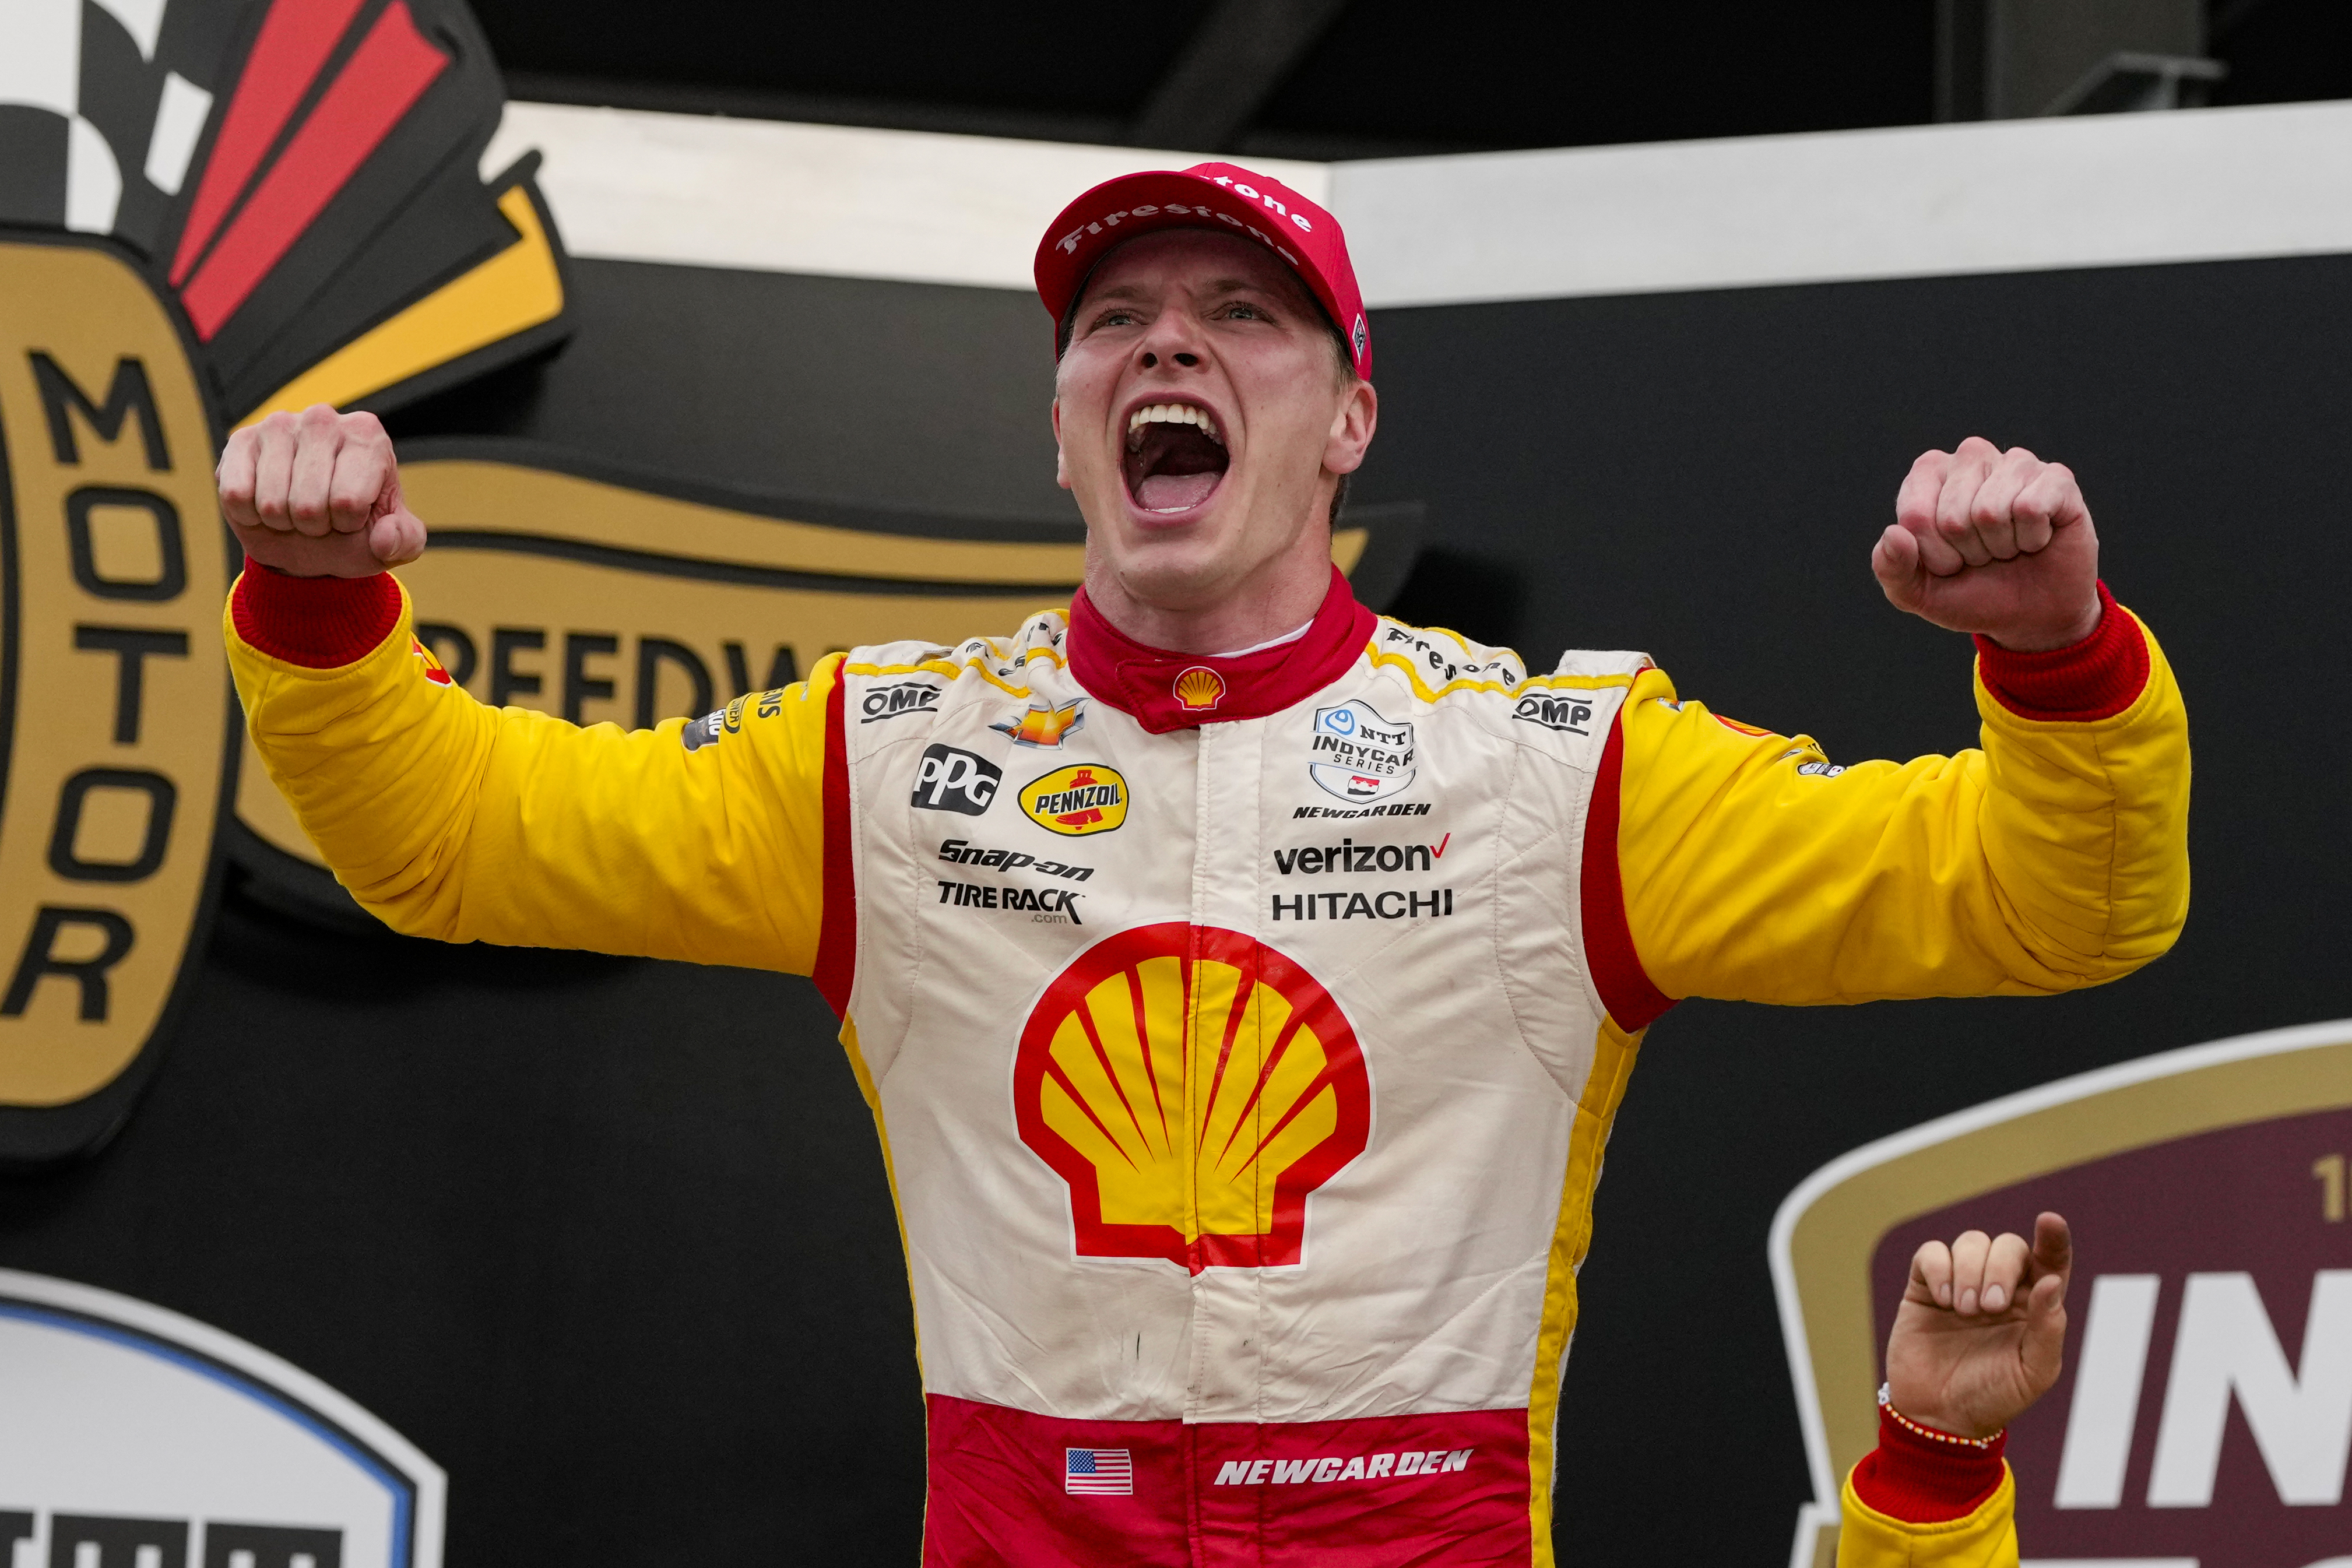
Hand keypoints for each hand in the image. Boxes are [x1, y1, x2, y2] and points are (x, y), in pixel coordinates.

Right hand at [217, 405, 426, 576]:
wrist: (310, 533)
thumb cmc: (357, 532)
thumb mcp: (394, 544)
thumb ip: (403, 542)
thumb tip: (384, 537)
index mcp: (368, 435)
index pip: (349, 502)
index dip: (347, 525)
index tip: (351, 516)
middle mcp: (324, 419)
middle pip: (308, 505)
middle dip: (313, 527)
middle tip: (319, 518)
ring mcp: (278, 424)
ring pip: (271, 503)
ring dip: (282, 523)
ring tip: (294, 511)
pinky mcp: (240, 439)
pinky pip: (237, 495)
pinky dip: (249, 515)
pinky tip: (263, 503)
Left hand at [1873, 438, 2101, 651]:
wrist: (2030, 615)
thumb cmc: (1969, 593)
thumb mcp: (1916, 592)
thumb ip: (1889, 567)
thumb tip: (1894, 533)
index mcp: (1928, 473)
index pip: (1914, 516)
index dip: (1932, 555)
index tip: (1948, 562)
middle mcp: (1971, 456)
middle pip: (1952, 516)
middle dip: (1967, 553)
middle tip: (1983, 556)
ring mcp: (2016, 462)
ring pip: (1990, 512)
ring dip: (2000, 546)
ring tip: (2008, 546)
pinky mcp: (2056, 478)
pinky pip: (2031, 508)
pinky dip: (2032, 538)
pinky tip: (2037, 538)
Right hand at [1885, 1212, 2071, 1439]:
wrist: (1939, 1415)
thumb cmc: (1994, 1396)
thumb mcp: (2034, 1372)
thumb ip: (2048, 1328)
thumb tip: (2051, 1282)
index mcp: (2035, 1305)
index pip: (2051, 1260)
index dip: (2053, 1238)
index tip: (2050, 1221)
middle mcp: (2002, 1287)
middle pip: (2008, 1246)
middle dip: (2000, 1269)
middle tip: (1990, 1308)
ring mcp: (1963, 1283)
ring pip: (1972, 1242)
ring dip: (1969, 1272)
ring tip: (1964, 1311)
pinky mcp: (1926, 1286)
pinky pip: (1932, 1252)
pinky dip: (1939, 1269)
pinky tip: (1942, 1300)